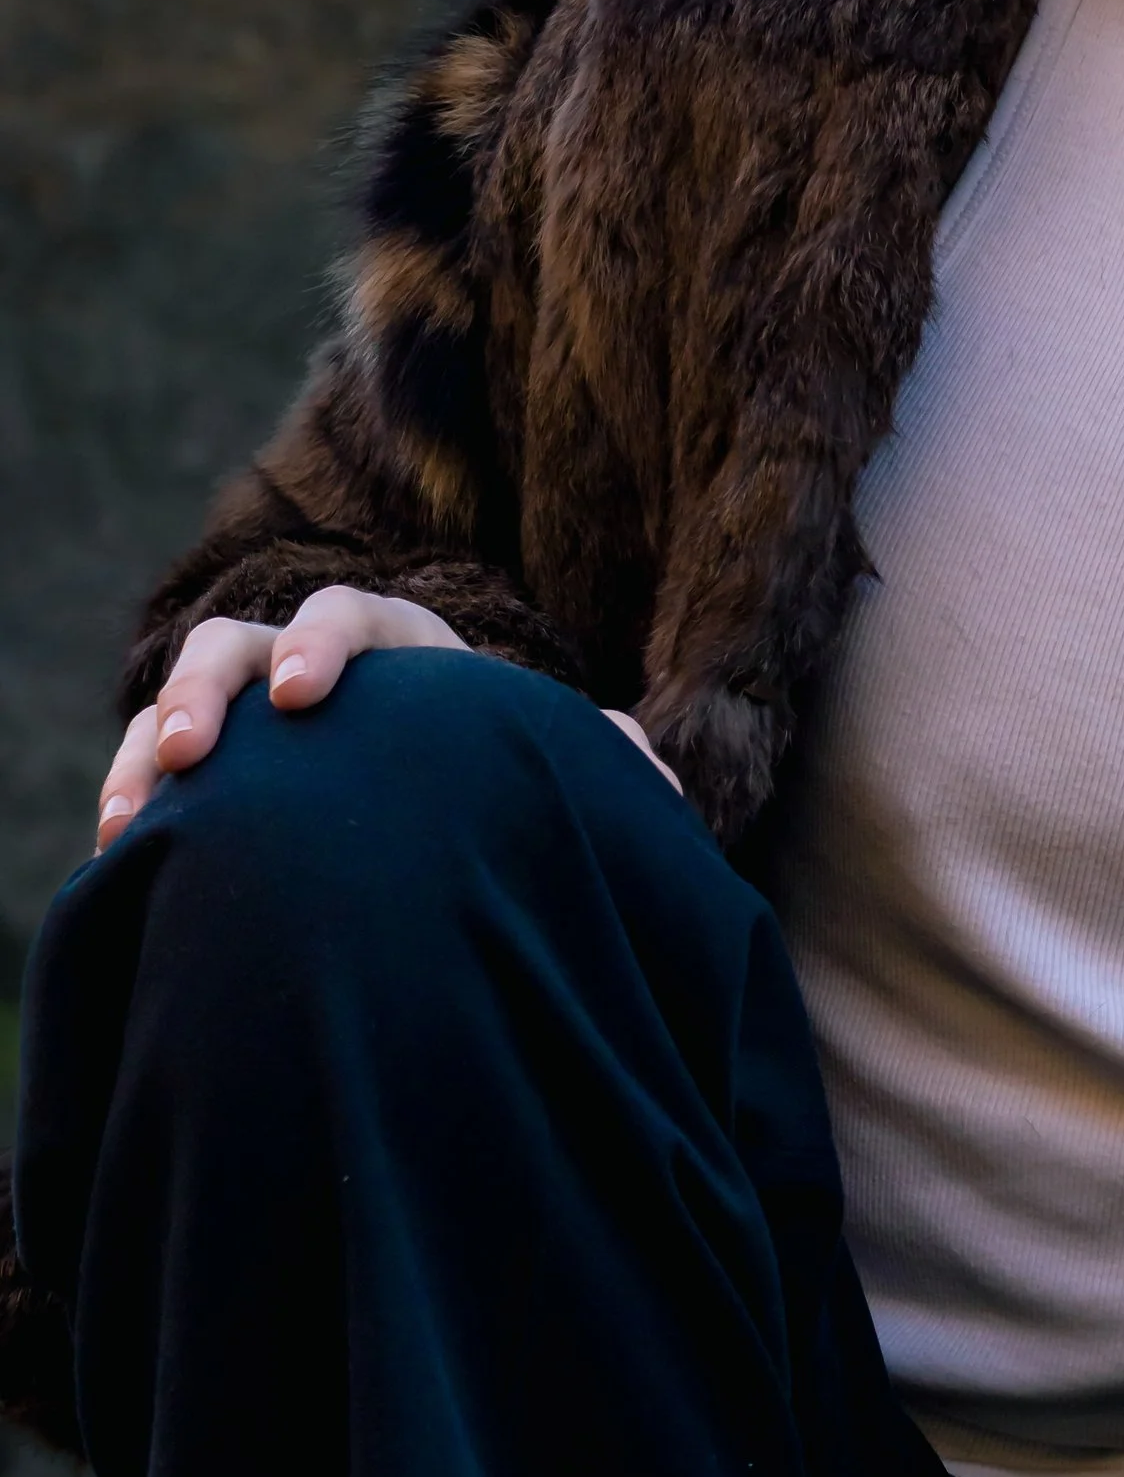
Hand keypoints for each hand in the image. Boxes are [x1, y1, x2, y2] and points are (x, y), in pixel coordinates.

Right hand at [94, 586, 680, 848]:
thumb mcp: (551, 772)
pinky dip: (134, 805)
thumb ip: (597, 767)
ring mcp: (256, 723)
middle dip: (206, 689)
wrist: (467, 825)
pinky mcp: (218, 779)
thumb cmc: (511, 784)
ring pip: (183, 705)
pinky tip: (120, 858)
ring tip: (128, 819)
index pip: (356, 618)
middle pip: (240, 645)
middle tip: (184, 749)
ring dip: (148, 746)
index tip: (306, 697)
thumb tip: (649, 781)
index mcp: (405, 654)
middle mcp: (317, 671)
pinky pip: (153, 777)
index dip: (323, 644)